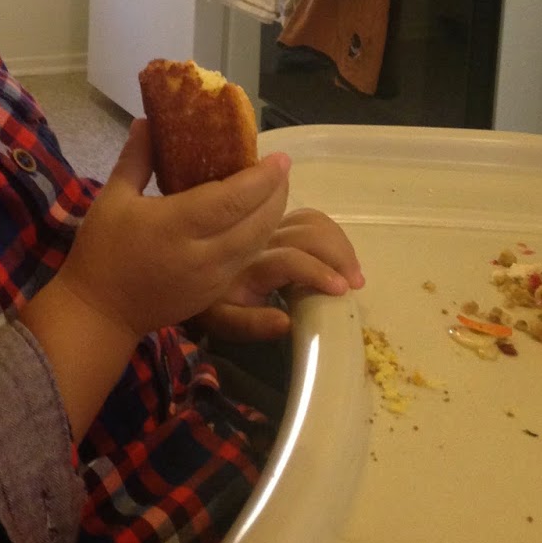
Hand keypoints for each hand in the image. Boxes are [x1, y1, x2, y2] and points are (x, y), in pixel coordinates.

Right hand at [20, 120, 291, 437]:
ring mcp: (212, 278)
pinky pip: (247, 261)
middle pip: (257, 221)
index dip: (262, 177)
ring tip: (275, 190)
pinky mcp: (215, 294)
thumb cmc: (102, 252)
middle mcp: (202, 253)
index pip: (233, 198)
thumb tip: (148, 121)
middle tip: (281, 168)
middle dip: (277, 193)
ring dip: (273, 215)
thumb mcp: (112, 198)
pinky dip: (259, 237)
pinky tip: (257, 220)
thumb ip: (136, 158)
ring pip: (258, 243)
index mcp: (176, 225)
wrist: (100, 313)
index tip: (279, 157)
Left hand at [192, 208, 362, 344]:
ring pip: (311, 221)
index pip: (289, 260)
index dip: (317, 272)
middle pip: (307, 234)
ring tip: (353, 272)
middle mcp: (259, 240)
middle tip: (356, 283)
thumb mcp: (224, 321)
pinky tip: (340, 254)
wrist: (186, 274)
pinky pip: (309, 217)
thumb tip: (287, 323)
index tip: (343, 291)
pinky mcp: (277, 223)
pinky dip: (330, 232)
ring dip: (338, 243)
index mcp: (246, 265)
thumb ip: (251, 324)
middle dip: (337, 256)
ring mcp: (270, 228)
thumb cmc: (211, 304)